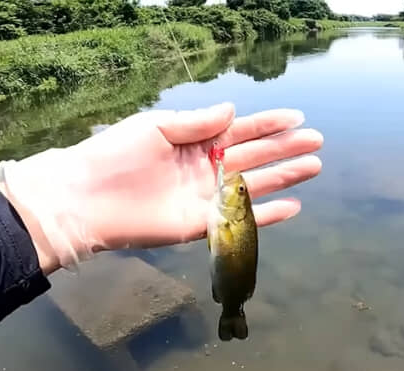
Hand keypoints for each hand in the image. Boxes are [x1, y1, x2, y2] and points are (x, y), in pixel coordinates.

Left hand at [0, 102, 322, 274]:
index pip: (240, 130)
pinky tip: (293, 206)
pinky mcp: (201, 225)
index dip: (269, 124)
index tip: (297, 117)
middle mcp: (205, 169)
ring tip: (314, 166)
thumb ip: (197, 123)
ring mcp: (206, 198)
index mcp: (195, 141)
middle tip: (317, 141)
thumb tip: (234, 110)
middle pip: (254, 157)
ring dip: (285, 176)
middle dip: (286, 148)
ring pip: (254, 185)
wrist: (87, 198)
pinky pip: (241, 220)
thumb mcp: (157, 128)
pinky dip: (267, 215)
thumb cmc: (115, 155)